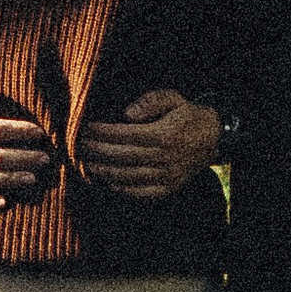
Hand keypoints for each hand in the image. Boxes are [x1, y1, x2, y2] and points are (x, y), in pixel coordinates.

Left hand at [79, 87, 220, 199]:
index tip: (83, 128)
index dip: (101, 132)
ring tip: (85, 162)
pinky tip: (105, 179)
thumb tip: (126, 114)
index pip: (124, 135)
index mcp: (164, 135)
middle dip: (95, 150)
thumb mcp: (173, 98)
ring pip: (126, 176)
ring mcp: (167, 176)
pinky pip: (139, 192)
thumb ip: (150, 101)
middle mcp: (165, 158)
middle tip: (77, 145)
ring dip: (102, 170)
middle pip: (120, 156)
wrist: (213, 138)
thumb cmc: (187, 115)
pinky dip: (120, 187)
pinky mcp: (168, 189)